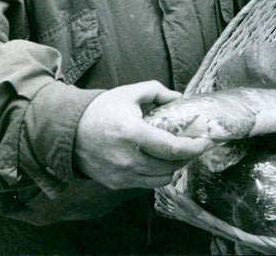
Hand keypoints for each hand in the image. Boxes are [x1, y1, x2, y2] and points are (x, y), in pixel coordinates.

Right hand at [74, 81, 212, 189]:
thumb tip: (179, 98)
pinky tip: (163, 160)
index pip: (171, 148)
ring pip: (162, 179)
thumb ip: (157, 91)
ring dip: (177, 166)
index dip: (194, 147)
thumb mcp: (130, 93)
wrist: (68, 132)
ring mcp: (122, 174)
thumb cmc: (101, 110)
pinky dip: (161, 173)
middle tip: (198, 143)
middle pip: (171, 166)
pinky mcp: (117, 183)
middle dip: (190, 155)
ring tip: (182, 151)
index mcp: (132, 133)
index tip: (207, 140)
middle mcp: (127, 158)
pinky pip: (148, 184)